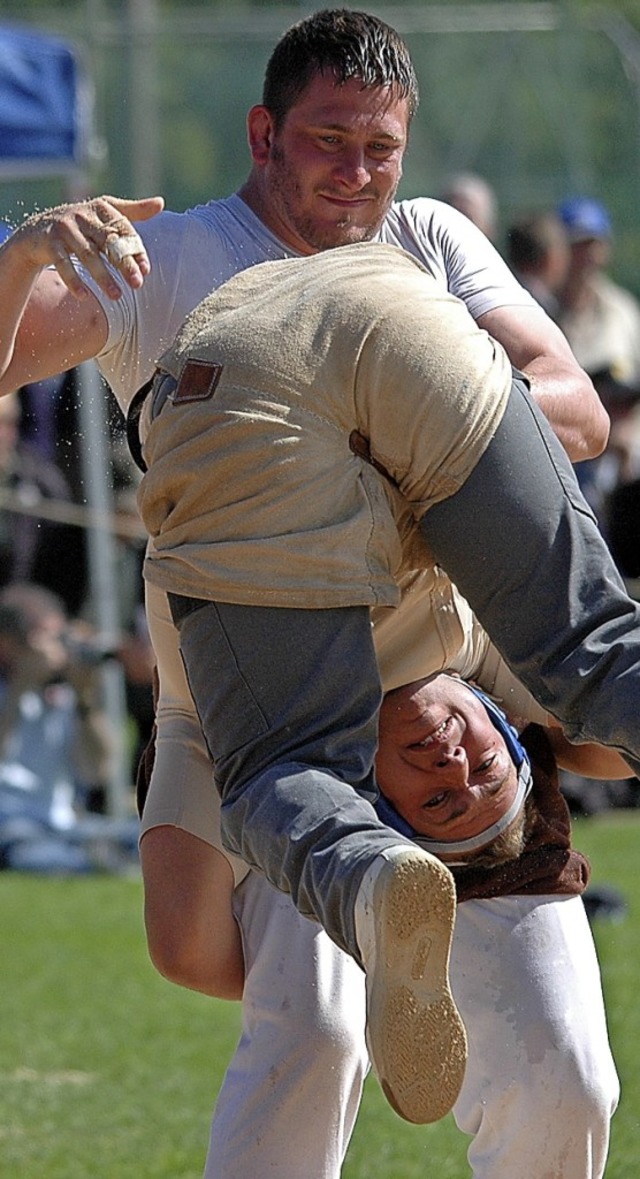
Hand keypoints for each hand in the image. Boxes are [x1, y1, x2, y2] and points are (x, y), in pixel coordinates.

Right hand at [6, 194, 164, 299]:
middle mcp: (82, 215)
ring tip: (117, 296)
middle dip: (124, 264)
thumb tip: (161, 203)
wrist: (37, 231)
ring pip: (87, 255)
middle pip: (107, 241)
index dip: (135, 249)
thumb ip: (132, 212)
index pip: (123, 229)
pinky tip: (84, 296)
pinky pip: (62, 263)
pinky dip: (73, 280)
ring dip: (103, 277)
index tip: (145, 270)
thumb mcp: (105, 215)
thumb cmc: (80, 225)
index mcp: (100, 208)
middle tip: (137, 285)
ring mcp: (64, 229)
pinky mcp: (49, 243)